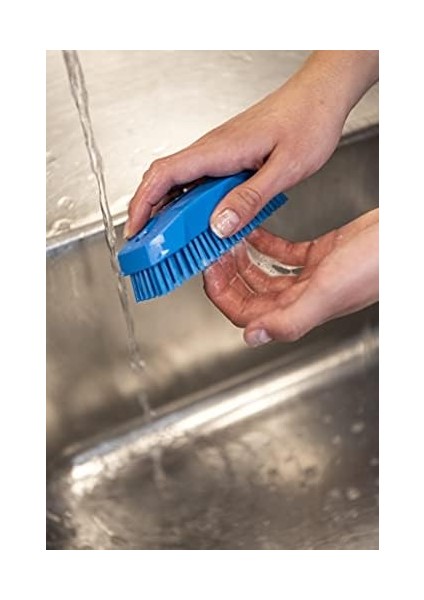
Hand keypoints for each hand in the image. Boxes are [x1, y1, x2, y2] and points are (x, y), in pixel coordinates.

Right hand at [124, 51, 377, 238]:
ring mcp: (219, 152)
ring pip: (180, 181)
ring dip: (168, 209)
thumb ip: (250, 198)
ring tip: (167, 240)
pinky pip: (199, 181)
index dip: (142, 203)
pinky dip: (190, 203)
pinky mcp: (229, 156)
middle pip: (164, 179)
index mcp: (219, 150)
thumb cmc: (308, 121)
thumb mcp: (284, 168)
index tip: (134, 230)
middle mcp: (212, 149)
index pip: (164, 175)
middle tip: (147, 244)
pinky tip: (199, 221)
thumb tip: (218, 225)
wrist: (321, 95)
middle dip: (148, 211)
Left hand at [203, 209, 378, 344]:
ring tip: (229, 241)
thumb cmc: (377, 264)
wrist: (405, 238)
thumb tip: (251, 337)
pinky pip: (285, 253)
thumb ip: (289, 319)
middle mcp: (304, 297)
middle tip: (213, 252)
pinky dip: (267, 244)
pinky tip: (256, 232)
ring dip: (244, 260)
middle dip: (229, 275)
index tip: (209, 271)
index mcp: (301, 311)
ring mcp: (313, 277)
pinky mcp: (322, 255)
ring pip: (266, 275)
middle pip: (253, 295)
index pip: (248, 314)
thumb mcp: (327, 292)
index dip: (224, 295)